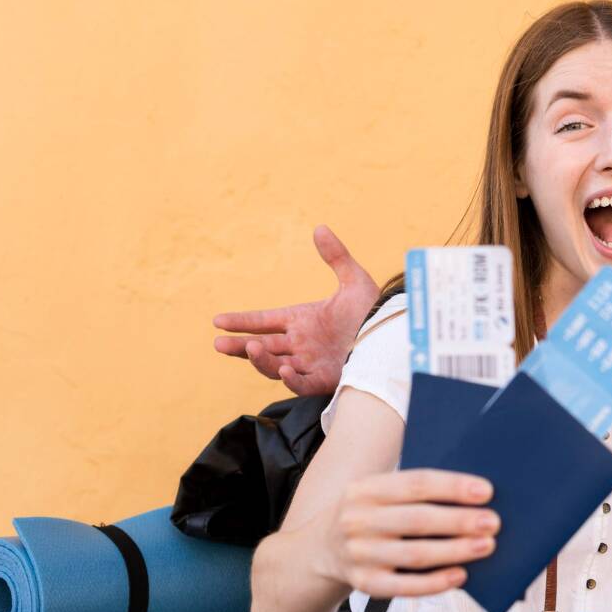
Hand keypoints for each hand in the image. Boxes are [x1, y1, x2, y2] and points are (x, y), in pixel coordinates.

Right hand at [213, 225, 380, 395]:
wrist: (394, 334)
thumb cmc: (374, 310)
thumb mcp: (354, 280)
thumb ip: (336, 256)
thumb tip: (320, 227)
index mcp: (302, 320)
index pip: (264, 321)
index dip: (241, 321)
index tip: (217, 320)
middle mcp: (301, 344)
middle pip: (263, 347)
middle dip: (240, 346)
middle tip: (219, 343)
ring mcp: (311, 363)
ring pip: (276, 366)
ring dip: (261, 359)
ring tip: (251, 347)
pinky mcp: (325, 379)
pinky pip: (303, 384)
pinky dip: (292, 379)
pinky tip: (285, 370)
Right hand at [326, 469, 499, 597]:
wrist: (316, 551)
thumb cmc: (368, 515)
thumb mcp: (376, 494)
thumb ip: (413, 493)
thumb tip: (472, 497)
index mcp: (365, 489)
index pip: (415, 484)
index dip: (452, 487)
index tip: (486, 491)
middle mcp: (357, 520)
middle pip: (417, 520)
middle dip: (459, 521)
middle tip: (493, 522)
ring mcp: (358, 554)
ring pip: (414, 554)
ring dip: (455, 551)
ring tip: (486, 546)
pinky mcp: (363, 584)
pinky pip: (404, 587)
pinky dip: (435, 583)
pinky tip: (461, 576)